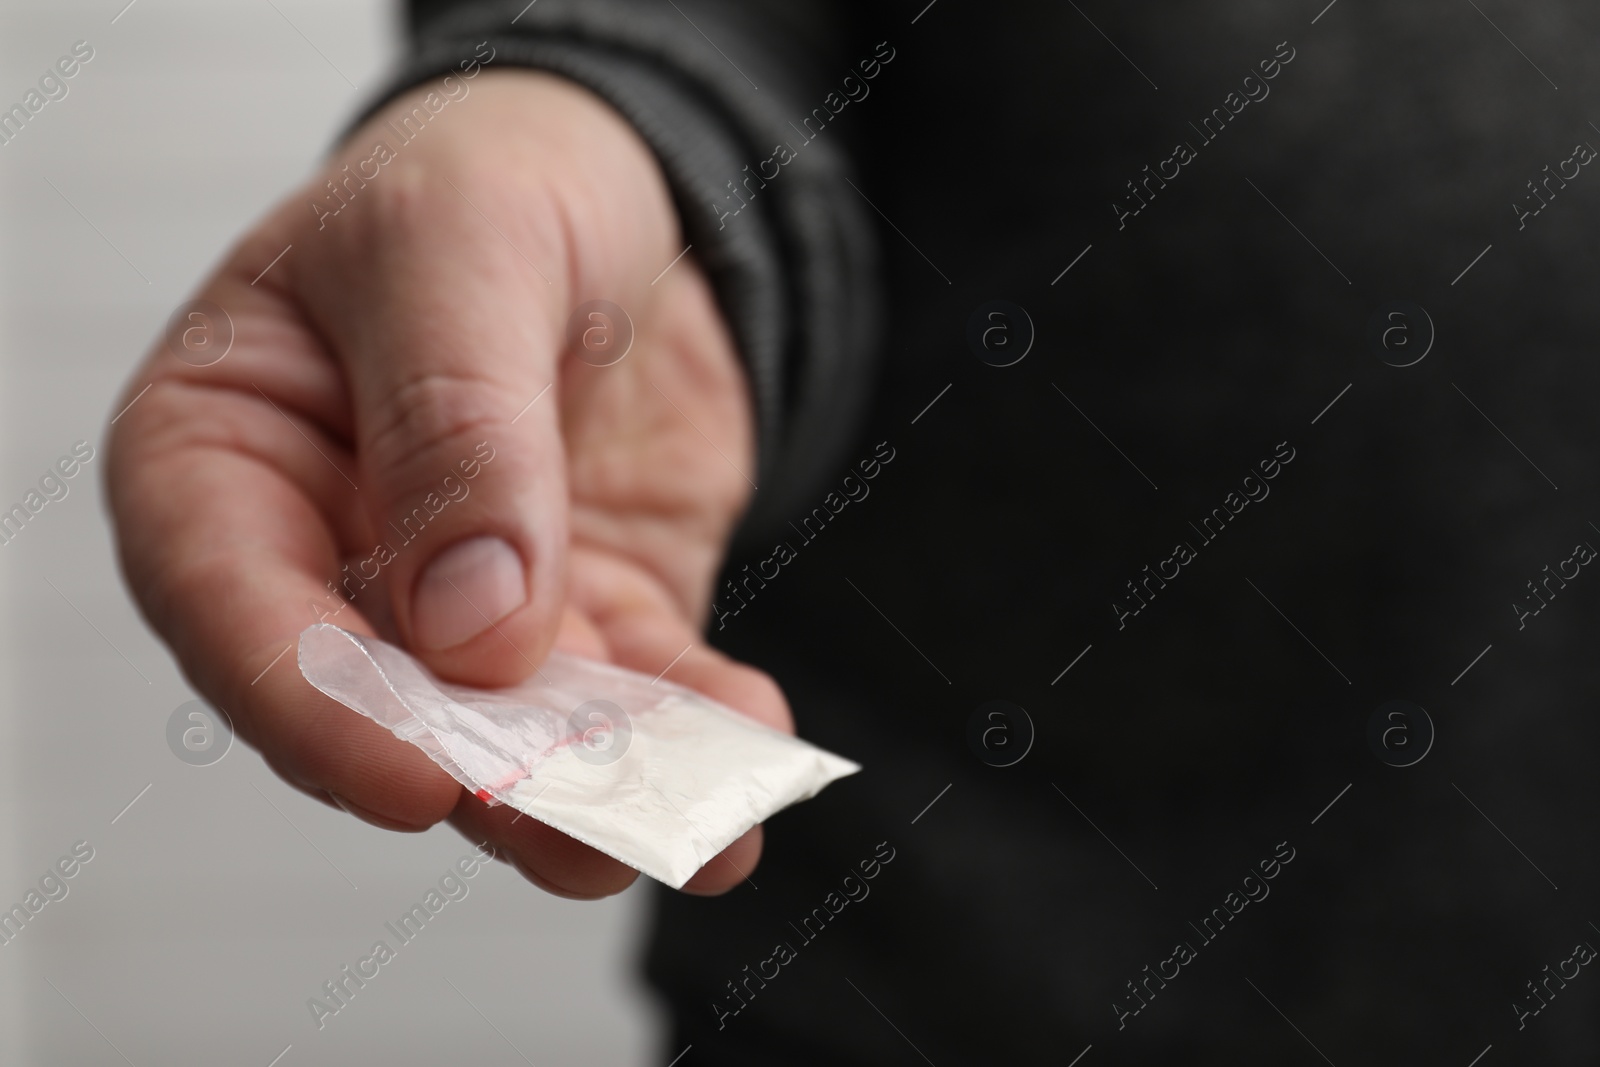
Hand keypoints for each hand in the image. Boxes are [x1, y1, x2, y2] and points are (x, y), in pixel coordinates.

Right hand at [107, 70, 787, 897]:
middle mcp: (331, 551)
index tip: (416, 776)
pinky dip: (692, 728)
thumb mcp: (460, 248)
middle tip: (584, 829)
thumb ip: (455, 422)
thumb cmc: (491, 177)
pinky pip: (635, 693)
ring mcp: (463, 602)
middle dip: (492, 776)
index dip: (312, 706)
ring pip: (519, 734)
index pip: (230, 601)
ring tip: (697, 820)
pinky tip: (747, 747)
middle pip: (385, 703)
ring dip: (607, 786)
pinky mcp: (584, 612)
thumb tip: (473, 623)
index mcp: (228, 449)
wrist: (622, 188)